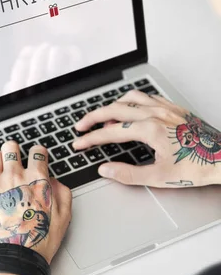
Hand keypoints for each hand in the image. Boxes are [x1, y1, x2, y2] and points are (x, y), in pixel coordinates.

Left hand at [0, 142, 71, 264]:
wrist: (16, 257)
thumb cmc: (39, 239)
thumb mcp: (64, 216)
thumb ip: (62, 192)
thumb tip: (52, 181)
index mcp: (36, 179)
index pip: (37, 151)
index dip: (38, 153)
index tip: (36, 158)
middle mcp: (14, 176)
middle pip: (10, 147)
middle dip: (13, 152)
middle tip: (14, 161)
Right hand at [73, 90, 220, 187]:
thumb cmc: (196, 167)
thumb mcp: (159, 177)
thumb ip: (128, 174)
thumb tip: (106, 169)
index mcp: (149, 130)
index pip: (110, 132)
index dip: (90, 139)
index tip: (79, 143)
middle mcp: (155, 114)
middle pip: (114, 109)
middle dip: (93, 117)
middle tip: (81, 126)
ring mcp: (165, 108)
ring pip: (130, 98)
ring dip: (112, 106)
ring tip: (102, 117)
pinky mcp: (173, 108)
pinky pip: (146, 97)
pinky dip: (131, 101)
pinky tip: (130, 109)